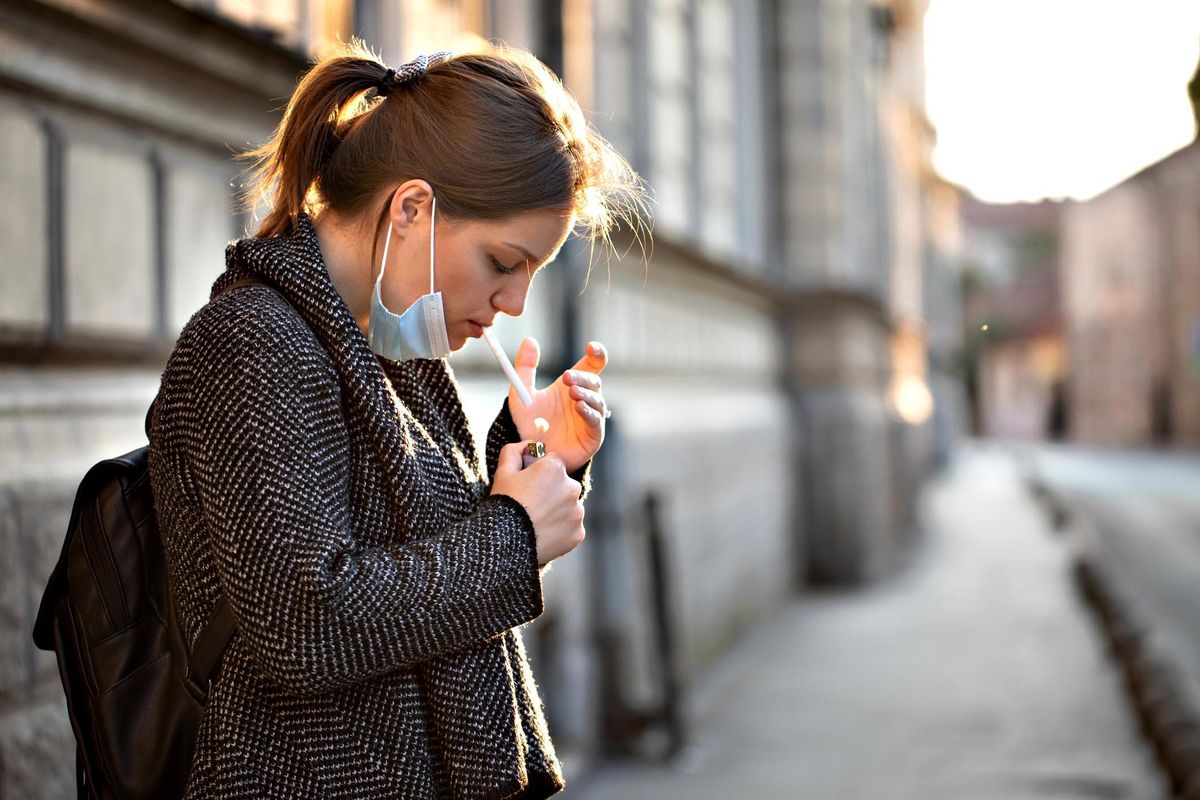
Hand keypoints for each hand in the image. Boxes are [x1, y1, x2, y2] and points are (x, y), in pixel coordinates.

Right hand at [490, 441, 584, 565]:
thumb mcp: (503, 471)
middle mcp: (572, 487)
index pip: (554, 464)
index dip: (540, 474)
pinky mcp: (578, 533)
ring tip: (536, 521)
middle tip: (531, 505)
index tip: (528, 486)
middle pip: (564, 486)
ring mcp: (577, 512)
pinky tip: (543, 533)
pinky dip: (561, 530)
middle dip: (552, 492)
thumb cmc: (504, 503)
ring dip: (558, 512)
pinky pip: (571, 528)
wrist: (505, 542)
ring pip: (569, 507)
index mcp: (556, 468)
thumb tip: (529, 445)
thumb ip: (515, 451)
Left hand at [508, 339, 608, 474]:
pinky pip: (596, 422)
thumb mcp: (521, 393)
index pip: (592, 366)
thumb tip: (530, 340)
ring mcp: (590, 417)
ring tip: (572, 393)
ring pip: (597, 400)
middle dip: (582, 378)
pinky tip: (579, 407)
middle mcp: (584, 399)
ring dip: (586, 394)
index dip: (596, 354)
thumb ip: (525, 367)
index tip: (591, 347)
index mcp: (572, 385)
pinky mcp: (592, 436)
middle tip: (566, 378)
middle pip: (594, 381)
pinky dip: (589, 413)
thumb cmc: (528, 423)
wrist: (528, 452)